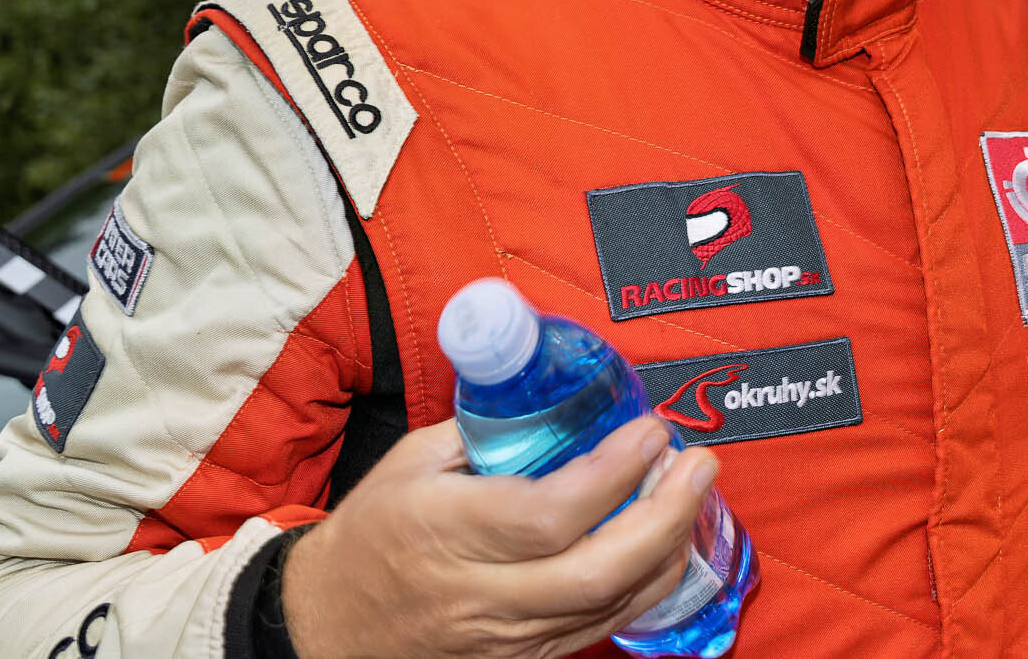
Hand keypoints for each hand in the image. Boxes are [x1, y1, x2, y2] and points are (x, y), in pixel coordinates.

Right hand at [281, 415, 716, 658]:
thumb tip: (555, 393)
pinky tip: (665, 544)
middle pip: (597, 569)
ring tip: (692, 494)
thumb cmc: (371, 536)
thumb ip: (485, 431)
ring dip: (668, 547)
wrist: (327, 627)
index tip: (650, 432)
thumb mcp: (412, 464)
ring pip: (610, 604)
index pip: (549, 514)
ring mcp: (505, 639)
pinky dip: (644, 585)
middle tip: (700, 464)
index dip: (614, 474)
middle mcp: (480, 594)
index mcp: (446, 532)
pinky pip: (600, 629)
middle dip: (665, 515)